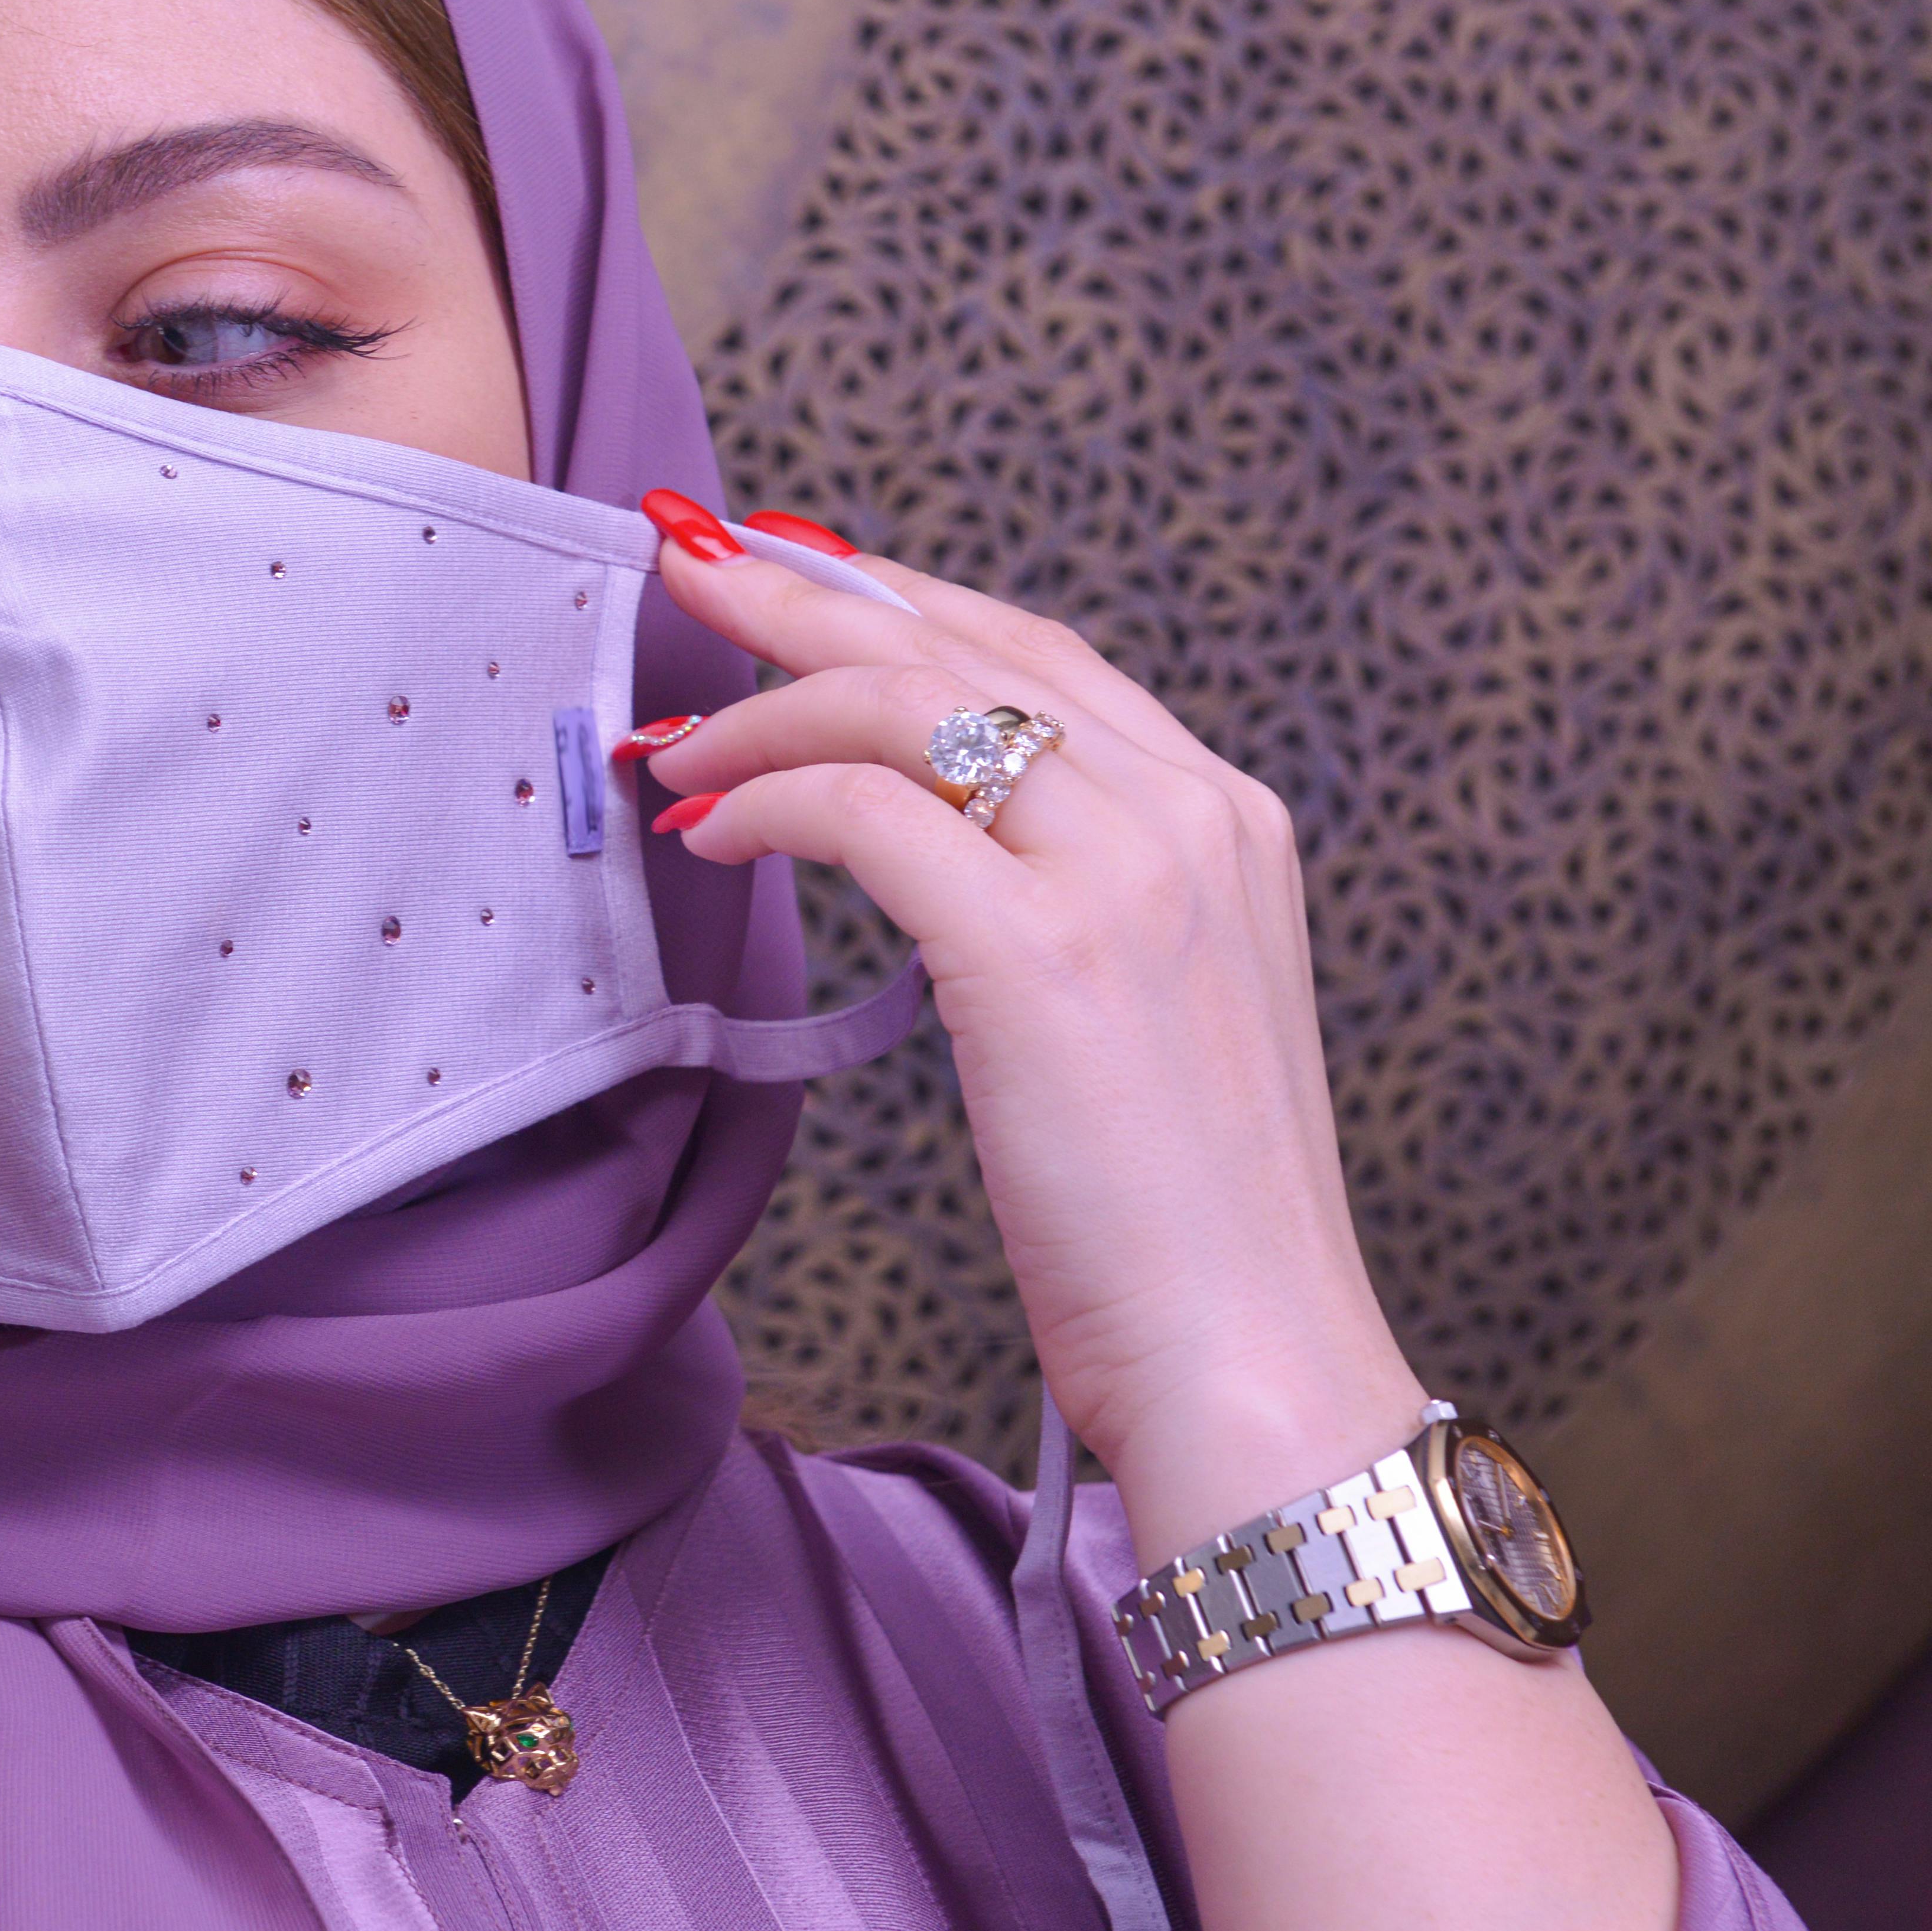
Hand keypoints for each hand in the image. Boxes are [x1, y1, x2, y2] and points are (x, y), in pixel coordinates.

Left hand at [631, 503, 1421, 1546]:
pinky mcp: (1041, 951)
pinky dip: (769, 804)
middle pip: (961, 644)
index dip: (898, 599)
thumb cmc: (1182, 1220)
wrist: (1254, 1358)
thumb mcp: (1154, 1009)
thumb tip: (926, 833)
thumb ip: (1073, 899)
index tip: (791, 573)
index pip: (1035, 650)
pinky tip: (714, 831)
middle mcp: (1188, 813)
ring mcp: (1124, 872)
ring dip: (766, 708)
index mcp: (1225, 817)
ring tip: (677, 743)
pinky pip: (866, 811)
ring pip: (901, 705)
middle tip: (692, 572)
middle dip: (807, 594)